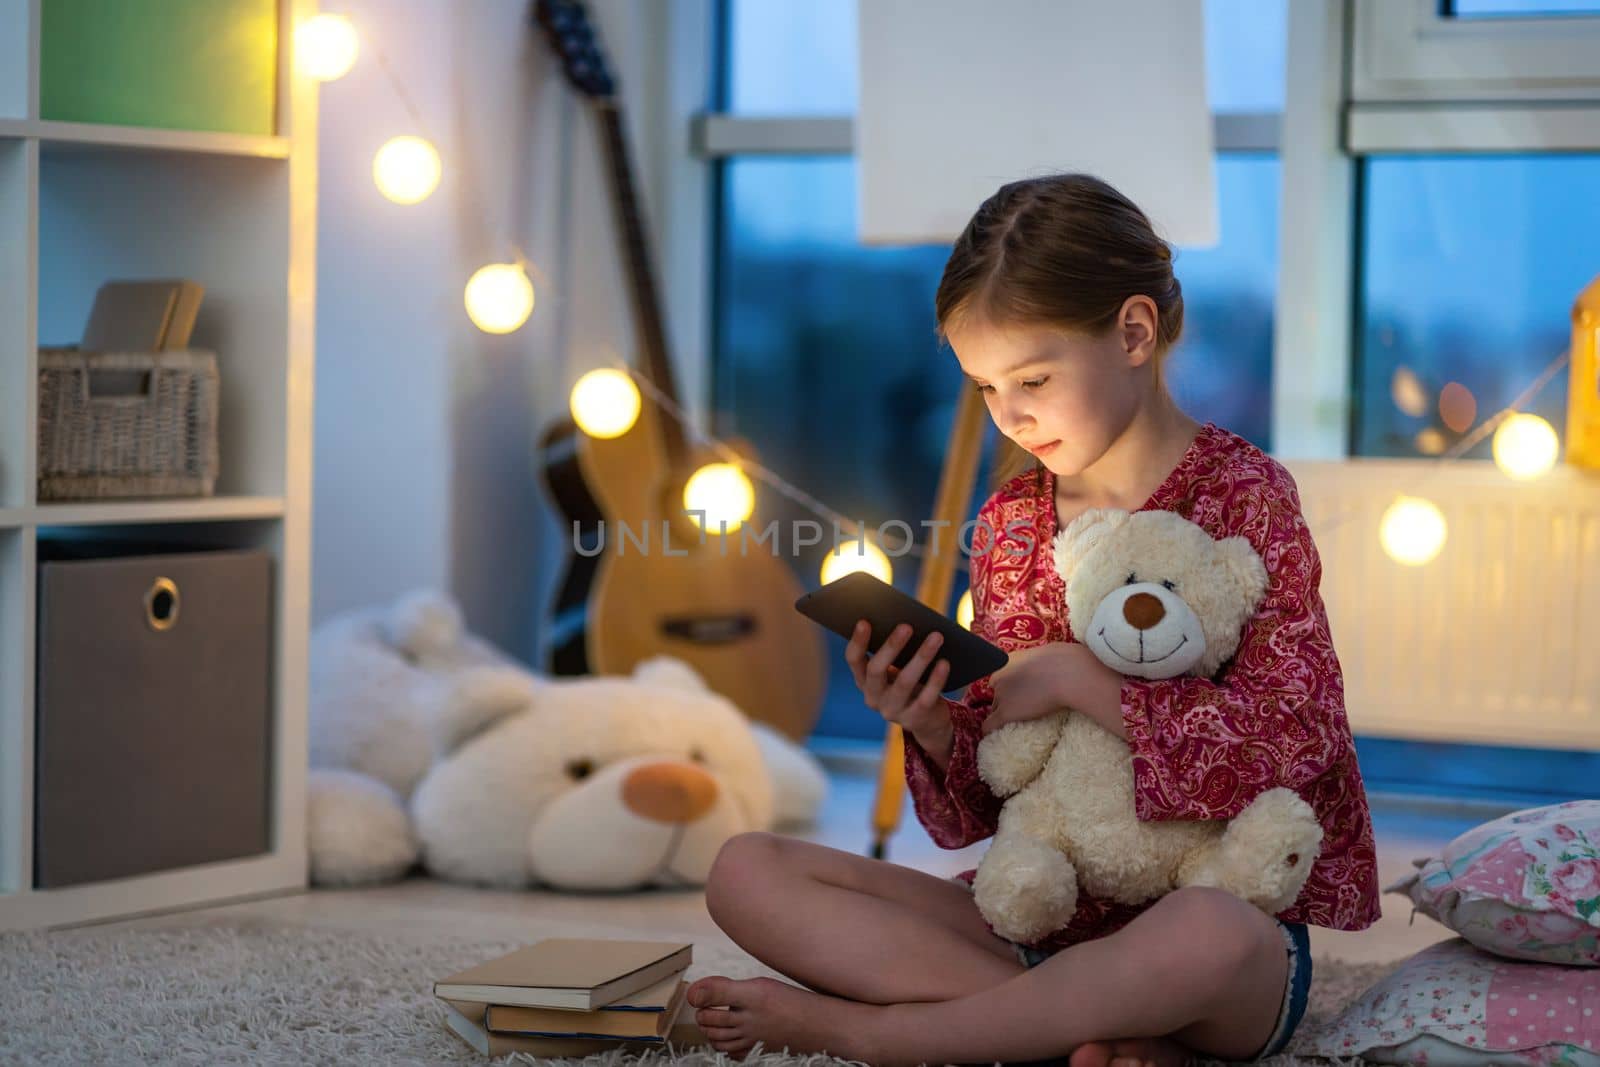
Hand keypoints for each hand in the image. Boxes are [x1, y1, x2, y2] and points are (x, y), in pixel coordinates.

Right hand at [845, 620, 950, 736]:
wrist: (927, 719)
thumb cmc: (910, 682)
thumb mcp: (897, 669)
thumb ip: (895, 651)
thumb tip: (906, 624)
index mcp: (864, 680)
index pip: (853, 660)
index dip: (857, 642)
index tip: (864, 621)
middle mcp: (873, 697)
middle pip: (876, 670)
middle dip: (891, 646)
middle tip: (907, 626)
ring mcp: (892, 711)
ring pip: (904, 682)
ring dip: (921, 656)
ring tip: (936, 636)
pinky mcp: (914, 719)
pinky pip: (925, 698)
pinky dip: (935, 679)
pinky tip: (944, 662)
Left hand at [982, 642, 1125, 737]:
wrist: (1066, 673)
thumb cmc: (1061, 662)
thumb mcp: (1040, 654)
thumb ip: (1030, 663)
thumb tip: (1038, 667)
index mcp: (1005, 663)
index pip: (998, 680)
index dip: (1007, 689)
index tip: (1016, 694)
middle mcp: (998, 678)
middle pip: (996, 695)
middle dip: (1006, 701)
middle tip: (1020, 708)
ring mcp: (1001, 695)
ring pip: (996, 709)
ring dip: (1002, 714)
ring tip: (1011, 722)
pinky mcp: (1007, 712)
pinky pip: (990, 724)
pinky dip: (988, 729)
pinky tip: (989, 734)